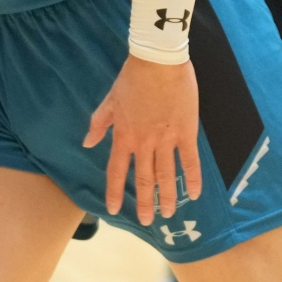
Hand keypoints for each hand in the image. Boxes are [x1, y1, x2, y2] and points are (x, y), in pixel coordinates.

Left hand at [83, 54, 200, 224]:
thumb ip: (99, 124)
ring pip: (166, 175)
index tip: (114, 209)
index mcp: (124, 135)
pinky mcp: (185, 132)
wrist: (158, 61)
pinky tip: (194, 193)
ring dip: (167, 196)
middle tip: (148, 221)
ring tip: (169, 214)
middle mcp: (143, 143)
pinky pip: (189, 160)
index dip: (115, 191)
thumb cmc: (132, 77)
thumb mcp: (110, 100)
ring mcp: (166, 139)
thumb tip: (87, 143)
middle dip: (145, 202)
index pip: (117, 170)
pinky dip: (192, 178)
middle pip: (144, 179)